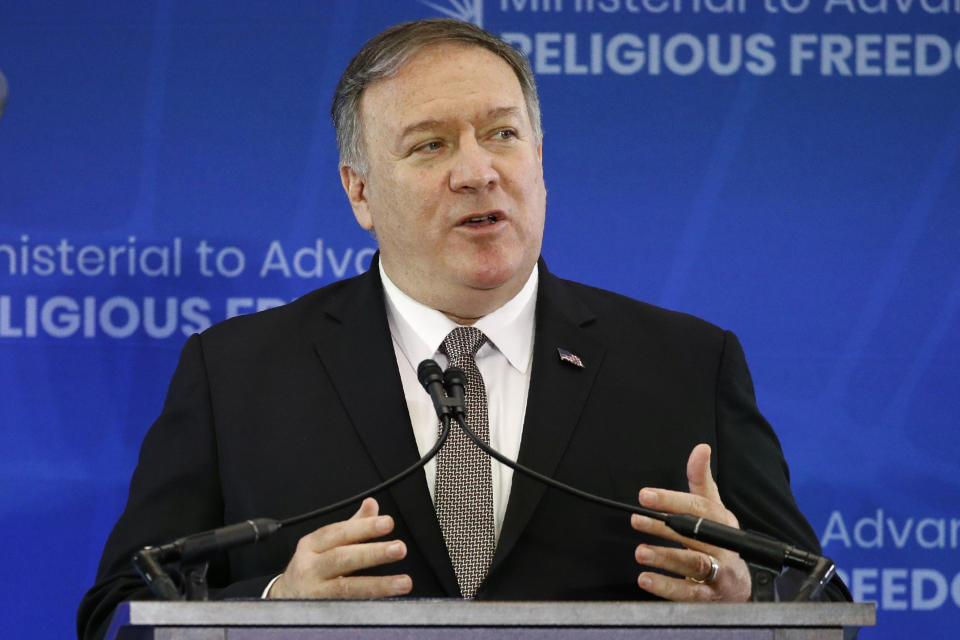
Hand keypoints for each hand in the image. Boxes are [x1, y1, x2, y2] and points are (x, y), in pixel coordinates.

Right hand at [267, 497, 412, 597]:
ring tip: (403, 582)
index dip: (363, 527)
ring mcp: (313, 592)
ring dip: (378, 585)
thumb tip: (372, 505)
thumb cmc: (310, 567)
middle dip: (372, 553)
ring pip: (346, 588)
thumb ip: (352, 526)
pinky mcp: (320, 612)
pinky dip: (366, 605)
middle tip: (399, 548)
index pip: (338, 532)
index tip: (387, 523)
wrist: (283, 598)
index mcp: (312, 545)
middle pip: (342, 558)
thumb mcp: (324, 543)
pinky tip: (385, 602)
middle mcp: (310, 567)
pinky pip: (346, 607)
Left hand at [630, 444, 750, 601]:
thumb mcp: (712, 507)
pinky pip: (688, 593)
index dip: (671, 500)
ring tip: (640, 552)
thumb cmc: (719, 539)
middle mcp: (724, 545)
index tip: (645, 495)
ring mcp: (720, 571)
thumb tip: (700, 448)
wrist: (738, 583)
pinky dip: (666, 587)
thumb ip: (701, 480)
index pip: (698, 507)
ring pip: (693, 564)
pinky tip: (646, 579)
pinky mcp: (711, 596)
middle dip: (664, 527)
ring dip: (665, 558)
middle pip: (694, 534)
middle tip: (637, 520)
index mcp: (722, 521)